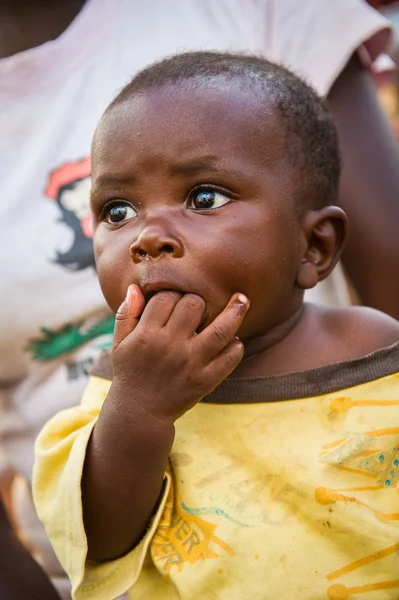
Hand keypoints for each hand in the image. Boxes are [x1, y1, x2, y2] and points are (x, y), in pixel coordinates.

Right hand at [111, 284, 248, 420]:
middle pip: (193, 305)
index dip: (173, 293)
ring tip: (242, 300)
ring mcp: (190, 363)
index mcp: (146, 334)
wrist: (139, 413)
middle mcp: (169, 346)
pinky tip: (235, 340)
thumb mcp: (119, 344)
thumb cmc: (130, 373)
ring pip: (220, 329)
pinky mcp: (205, 380)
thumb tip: (136, 288)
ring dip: (235, 312)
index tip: (176, 299)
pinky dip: (236, 347)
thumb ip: (126, 314)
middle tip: (198, 307)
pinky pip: (229, 359)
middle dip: (197, 300)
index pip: (166, 297)